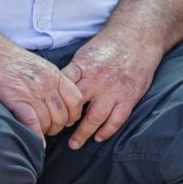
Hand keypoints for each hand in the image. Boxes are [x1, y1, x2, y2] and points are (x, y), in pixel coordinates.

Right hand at [0, 43, 83, 135]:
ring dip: (44, 131)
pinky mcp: (16, 99)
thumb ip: (50, 81)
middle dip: (57, 126)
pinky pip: (32, 123)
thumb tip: (57, 100)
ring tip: (38, 132)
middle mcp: (46, 83)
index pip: (76, 99)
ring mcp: (32, 92)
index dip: (73, 114)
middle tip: (49, 128)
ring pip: (48, 121)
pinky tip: (37, 142)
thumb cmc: (8, 59)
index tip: (66, 119)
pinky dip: (36, 135)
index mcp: (53, 74)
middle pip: (62, 114)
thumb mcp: (37, 65)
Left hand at [60, 31, 158, 148]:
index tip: (44, 112)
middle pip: (74, 106)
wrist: (137, 38)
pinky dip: (106, 131)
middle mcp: (96, 80)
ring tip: (74, 144)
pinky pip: (116, 120)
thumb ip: (73, 71)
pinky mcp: (129, 98)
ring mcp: (113, 91)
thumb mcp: (84, 53)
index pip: (61, 87)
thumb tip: (54, 86)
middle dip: (63, 121)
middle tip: (54, 132)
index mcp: (82, 67)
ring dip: (83, 134)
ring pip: (94, 118)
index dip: (52, 102)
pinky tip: (98, 137)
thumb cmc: (108, 46)